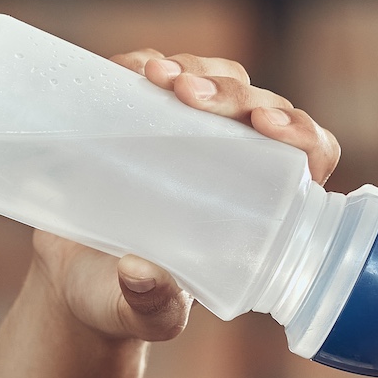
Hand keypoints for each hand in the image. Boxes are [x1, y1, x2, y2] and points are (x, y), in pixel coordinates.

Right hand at [29, 49, 344, 343]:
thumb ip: (148, 304)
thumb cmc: (120, 302)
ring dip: (197, 70)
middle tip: (190, 96)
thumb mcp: (138, 314)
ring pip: (219, 78)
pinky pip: (161, 71)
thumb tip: (140, 272)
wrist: (70, 279)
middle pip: (261, 108)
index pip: (307, 159)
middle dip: (234, 93)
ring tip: (160, 78)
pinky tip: (132, 69)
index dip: (302, 134)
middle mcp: (236, 163)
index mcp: (259, 210)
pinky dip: (149, 62)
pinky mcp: (145, 114)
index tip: (268, 128)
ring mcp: (192, 133)